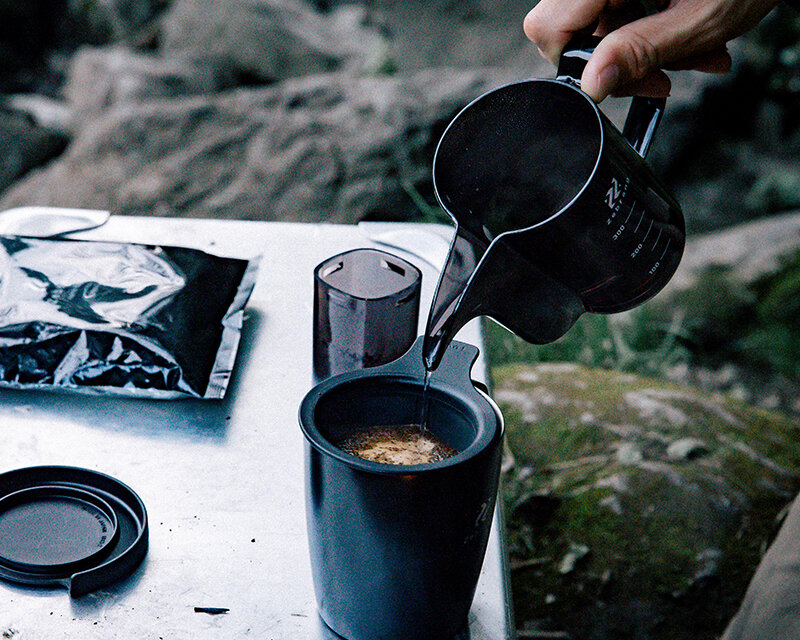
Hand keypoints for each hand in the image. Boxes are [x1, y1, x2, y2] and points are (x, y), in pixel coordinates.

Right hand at [523, 0, 778, 101]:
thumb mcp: (698, 19)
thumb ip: (640, 51)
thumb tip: (593, 84)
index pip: (550, 25)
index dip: (572, 61)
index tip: (610, 81)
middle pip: (568, 26)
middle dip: (614, 60)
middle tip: (657, 78)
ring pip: (596, 23)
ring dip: (639, 50)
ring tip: (691, 56)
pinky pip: (619, 9)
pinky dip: (650, 31)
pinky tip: (687, 39)